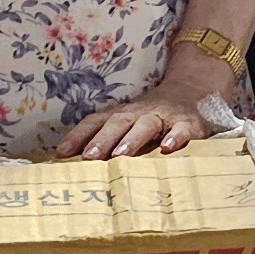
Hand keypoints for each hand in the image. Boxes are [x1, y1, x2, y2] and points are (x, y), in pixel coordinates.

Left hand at [57, 58, 224, 159]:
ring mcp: (164, 117)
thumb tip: (73, 162)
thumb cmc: (153, 117)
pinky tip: (168, 149)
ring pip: (145, 126)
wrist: (193, 91)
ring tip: (121, 156)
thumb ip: (107, 139)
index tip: (62, 153)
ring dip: (132, 139)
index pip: (95, 122)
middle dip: (102, 140)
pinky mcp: (188, 123)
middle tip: (89, 158)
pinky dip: (175, 138)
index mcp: (121, 115)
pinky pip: (182, 130)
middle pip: (117, 123)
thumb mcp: (129, 123)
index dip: (78, 136)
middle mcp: (139, 113)